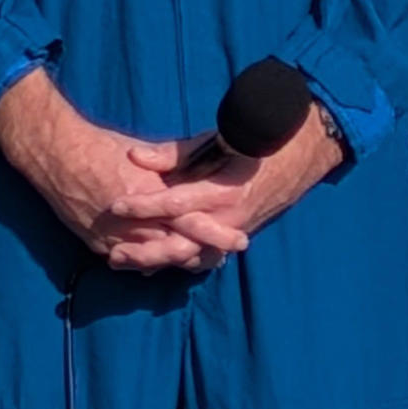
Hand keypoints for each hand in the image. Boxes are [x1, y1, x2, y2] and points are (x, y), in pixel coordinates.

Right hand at [0, 70, 215, 271]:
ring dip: (178, 262)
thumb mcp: (146, 155)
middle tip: (223, 259)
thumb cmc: (104, 148)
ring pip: (157, 262)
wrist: (58, 156)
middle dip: (204, 257)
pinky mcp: (100, 246)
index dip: (218, 237)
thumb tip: (200, 172)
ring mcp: (117, 240)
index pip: (194, 226)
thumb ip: (174, 168)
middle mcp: (138, 224)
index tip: (238, 241)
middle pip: (180, 251)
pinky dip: (149, 263)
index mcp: (154, 198)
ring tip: (197, 262)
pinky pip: (131, 264)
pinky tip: (162, 263)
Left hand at [128, 114, 340, 261]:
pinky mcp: (231, 239)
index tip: (116, 205)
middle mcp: (227, 220)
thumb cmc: (249, 145)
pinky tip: (149, 265)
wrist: (295, 161)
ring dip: (155, 262)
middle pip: (181, 246)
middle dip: (145, 252)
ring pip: (189, 258)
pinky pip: (201, 258)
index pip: (176, 202)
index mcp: (223, 191)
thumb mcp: (214, 142)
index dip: (144, 205)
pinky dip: (175, 262)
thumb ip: (173, 154)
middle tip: (113, 255)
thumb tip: (135, 157)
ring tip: (121, 262)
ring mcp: (231, 234)